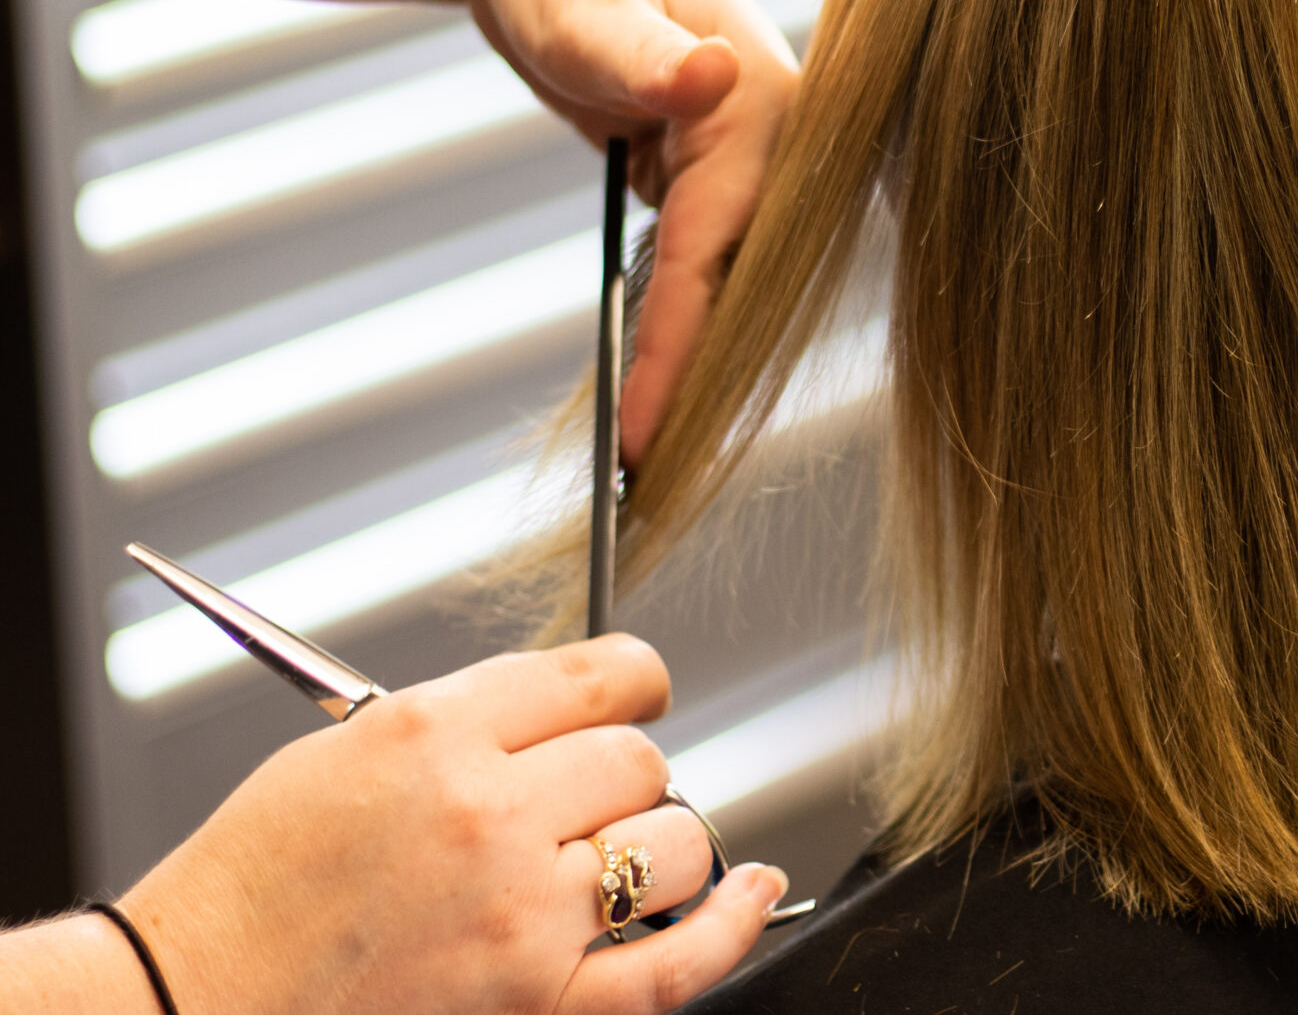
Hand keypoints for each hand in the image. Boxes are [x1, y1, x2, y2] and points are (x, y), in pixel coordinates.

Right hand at [118, 636, 783, 1014]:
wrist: (185, 1005)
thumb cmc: (248, 888)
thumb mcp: (341, 755)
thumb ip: (463, 722)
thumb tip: (567, 708)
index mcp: (434, 734)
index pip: (599, 676)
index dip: (633, 682)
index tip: (637, 693)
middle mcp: (489, 815)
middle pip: (638, 759)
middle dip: (620, 774)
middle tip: (577, 802)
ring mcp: (521, 916)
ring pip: (673, 844)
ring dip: (656, 845)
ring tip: (607, 860)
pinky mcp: (538, 1004)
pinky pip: (679, 961)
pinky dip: (732, 922)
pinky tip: (752, 889)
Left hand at [460, 0, 800, 463]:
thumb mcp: (577, 1)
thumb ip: (634, 54)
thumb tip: (706, 78)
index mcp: (764, 97)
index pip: (719, 251)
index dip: (678, 352)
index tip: (637, 439)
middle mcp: (779, 130)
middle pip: (743, 283)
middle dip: (698, 383)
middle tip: (648, 489)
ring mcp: (750, 150)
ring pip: (727, 282)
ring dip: (688, 363)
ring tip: (645, 462)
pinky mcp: (714, 165)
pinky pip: (701, 263)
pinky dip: (674, 322)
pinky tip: (646, 383)